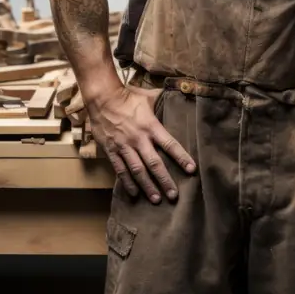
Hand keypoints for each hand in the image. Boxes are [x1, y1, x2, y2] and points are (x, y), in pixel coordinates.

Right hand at [88, 86, 195, 202]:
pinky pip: (120, 170)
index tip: (191, 170)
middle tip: (174, 196)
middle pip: (154, 163)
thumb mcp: (148, 96)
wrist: (102, 98)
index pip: (170, 144)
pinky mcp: (112, 151)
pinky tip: (134, 193)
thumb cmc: (128, 96)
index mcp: (151, 126)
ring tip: (157, 199)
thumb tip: (177, 95)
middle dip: (165, 180)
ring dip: (148, 186)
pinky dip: (127, 183)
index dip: (181, 157)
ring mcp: (124, 146)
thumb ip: (162, 100)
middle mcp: (139, 139)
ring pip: (138, 171)